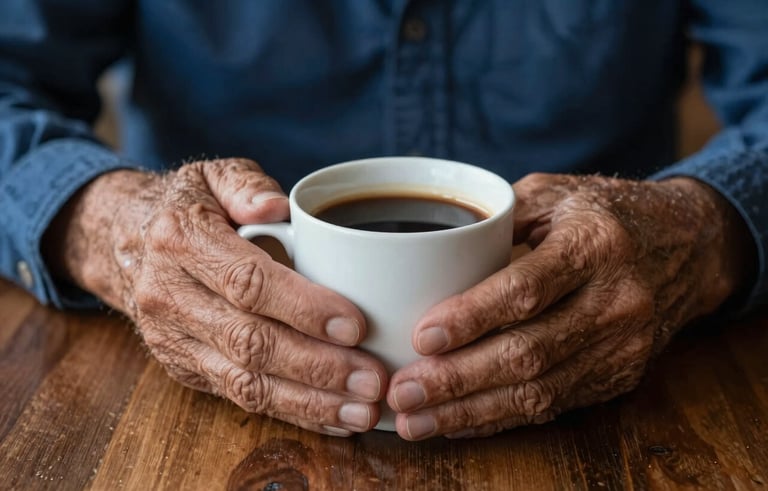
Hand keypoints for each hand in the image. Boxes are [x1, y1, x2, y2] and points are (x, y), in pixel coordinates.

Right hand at [46, 158, 386, 435]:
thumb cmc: (191, 206)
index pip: (246, 281)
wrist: (128, 243)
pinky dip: (291, 411)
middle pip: (250, 341)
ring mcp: (173, 339)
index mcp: (180, 240)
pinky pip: (239, 397)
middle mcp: (169, 295)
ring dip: (309, 401)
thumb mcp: (213, 175)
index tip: (355, 325)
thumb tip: (276, 207)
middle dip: (317, 366)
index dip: (303, 307)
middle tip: (373, 379)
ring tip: (362, 412)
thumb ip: (245, 183)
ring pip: (245, 381)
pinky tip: (333, 418)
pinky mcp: (184, 367)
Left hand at [386, 173, 754, 439]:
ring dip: (470, 411)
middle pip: (529, 353)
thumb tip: (425, 256)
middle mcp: (616, 300)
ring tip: (415, 420)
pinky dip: (499, 418)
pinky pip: (553, 406)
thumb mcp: (552, 194)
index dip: (473, 317)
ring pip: (539, 392)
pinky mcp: (619, 375)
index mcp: (596, 245)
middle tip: (402, 391)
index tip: (422, 336)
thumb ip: (494, 219)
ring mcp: (623, 346)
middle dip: (458, 379)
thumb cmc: (602, 213)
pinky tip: (456, 422)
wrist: (686, 245)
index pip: (527, 289)